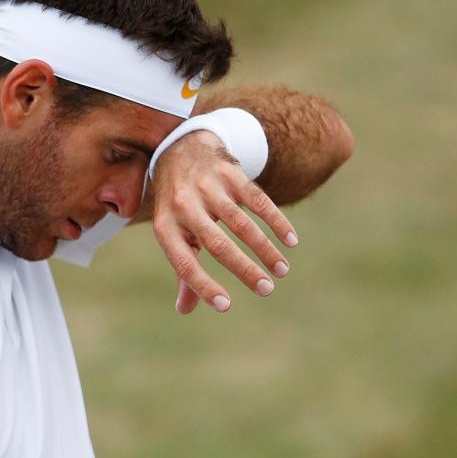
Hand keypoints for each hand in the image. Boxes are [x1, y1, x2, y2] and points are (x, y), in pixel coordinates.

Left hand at [150, 131, 298, 313]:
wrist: (182, 148)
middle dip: (244, 270)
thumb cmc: (179, 204)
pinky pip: (257, 200)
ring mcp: (208, 187)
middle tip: (267, 290)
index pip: (184, 263)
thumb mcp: (173, 232)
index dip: (203, 285)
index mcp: (166, 227)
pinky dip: (276, 221)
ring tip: (282, 270)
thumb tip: (184, 309)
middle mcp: (184, 206)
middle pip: (217, 244)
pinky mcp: (230, 172)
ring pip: (240, 223)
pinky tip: (291, 240)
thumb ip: (183, 268)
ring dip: (265, 248)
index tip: (226, 306)